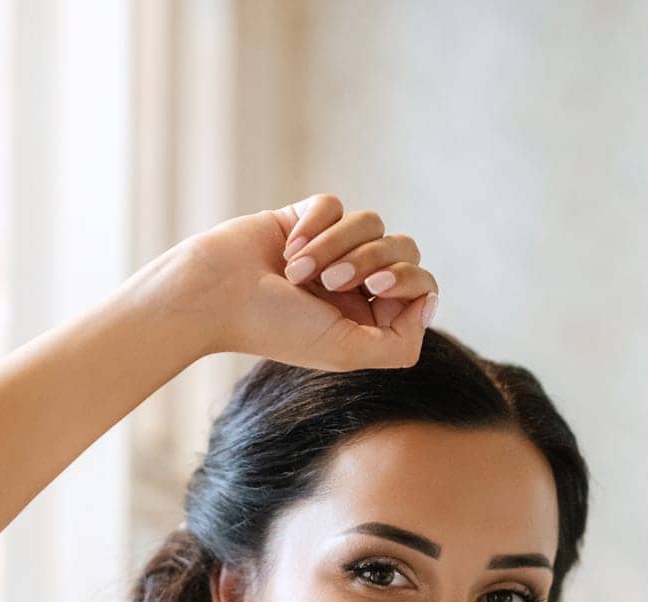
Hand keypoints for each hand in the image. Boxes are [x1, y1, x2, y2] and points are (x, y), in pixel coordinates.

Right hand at [185, 194, 438, 369]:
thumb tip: (430, 303)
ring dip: (334, 245)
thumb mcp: (347, 351)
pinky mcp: (305, 219)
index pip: (420, 287)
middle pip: (404, 248)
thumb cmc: (276, 328)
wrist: (217, 295)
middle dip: (372, 259)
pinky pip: (334, 204)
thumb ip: (400, 344)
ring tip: (298, 271)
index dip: (408, 281)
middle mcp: (354, 285)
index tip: (378, 289)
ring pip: (371, 222)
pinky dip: (314, 225)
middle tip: (334, 281)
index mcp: (368, 320)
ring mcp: (331, 250)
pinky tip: (289, 247)